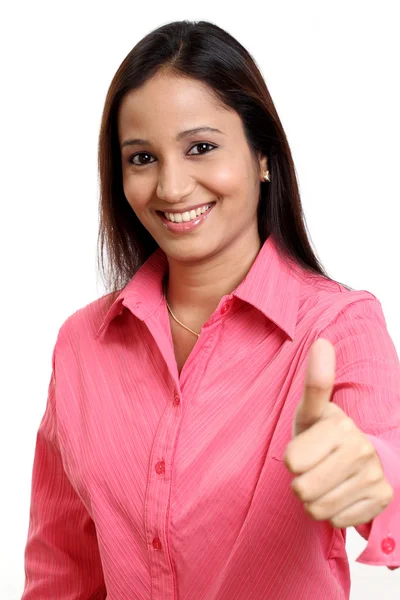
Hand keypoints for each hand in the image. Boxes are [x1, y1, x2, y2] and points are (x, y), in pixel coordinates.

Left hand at [283, 338, 393, 528]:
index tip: (306, 448)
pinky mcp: (381, 499)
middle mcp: (361, 450)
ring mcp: (374, 476)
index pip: (292, 462)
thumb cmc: (323, 433)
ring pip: (318, 509)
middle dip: (300, 483)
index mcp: (341, 426)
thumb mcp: (312, 412)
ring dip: (315, 500)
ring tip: (325, 480)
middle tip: (313, 468)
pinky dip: (333, 512)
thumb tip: (322, 341)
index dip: (292, 459)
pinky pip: (337, 521)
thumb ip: (315, 382)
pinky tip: (341, 493)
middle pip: (302, 489)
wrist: (357, 458)